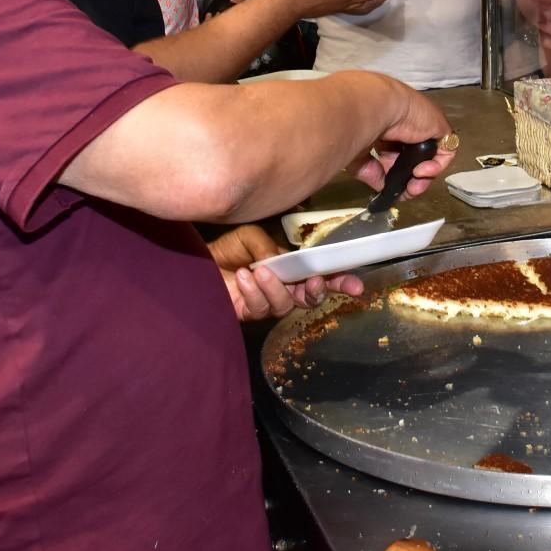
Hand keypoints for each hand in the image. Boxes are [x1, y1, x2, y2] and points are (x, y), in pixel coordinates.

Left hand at [210, 224, 363, 320]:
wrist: (195, 263)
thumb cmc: (224, 250)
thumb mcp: (250, 237)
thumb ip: (268, 246)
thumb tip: (278, 261)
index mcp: (289, 269)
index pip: (318, 275)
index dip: (339, 280)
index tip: (356, 284)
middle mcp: (282, 289)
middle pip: (310, 298)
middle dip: (318, 291)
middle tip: (314, 282)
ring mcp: (266, 303)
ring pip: (285, 305)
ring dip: (276, 287)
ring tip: (259, 270)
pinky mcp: (248, 314)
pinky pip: (260, 308)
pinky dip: (254, 291)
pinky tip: (243, 277)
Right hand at [347, 81, 456, 195]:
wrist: (375, 108)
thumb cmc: (360, 125)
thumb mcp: (359, 155)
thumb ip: (371, 172)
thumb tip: (381, 187)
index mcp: (389, 131)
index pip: (397, 156)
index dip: (396, 173)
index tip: (392, 186)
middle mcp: (409, 129)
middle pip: (416, 160)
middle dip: (412, 180)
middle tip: (406, 191)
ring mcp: (426, 128)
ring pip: (431, 159)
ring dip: (424, 178)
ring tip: (413, 186)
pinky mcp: (441, 128)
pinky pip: (445, 152)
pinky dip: (436, 167)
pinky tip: (420, 171)